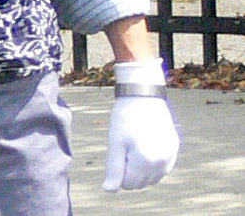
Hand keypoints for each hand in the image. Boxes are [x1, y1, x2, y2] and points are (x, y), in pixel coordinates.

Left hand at [102, 59, 178, 190]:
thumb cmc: (125, 117)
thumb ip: (113, 169)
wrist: (143, 95)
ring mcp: (171, 157)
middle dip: (129, 170)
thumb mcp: (115, 142)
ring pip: (152, 177)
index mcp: (146, 161)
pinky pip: (162, 167)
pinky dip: (151, 162)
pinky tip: (144, 144)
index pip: (129, 184)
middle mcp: (163, 163)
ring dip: (141, 168)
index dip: (118, 171)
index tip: (116, 151)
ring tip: (134, 144)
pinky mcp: (175, 149)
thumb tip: (109, 190)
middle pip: (141, 182)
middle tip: (124, 146)